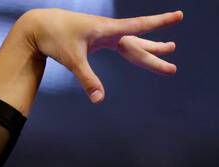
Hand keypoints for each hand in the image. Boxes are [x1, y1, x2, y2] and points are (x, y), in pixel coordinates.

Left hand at [19, 8, 182, 103]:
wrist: (39, 26)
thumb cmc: (56, 39)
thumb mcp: (73, 60)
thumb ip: (88, 80)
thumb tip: (99, 100)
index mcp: (108, 30)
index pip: (140, 26)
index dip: (160, 22)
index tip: (179, 15)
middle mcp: (109, 31)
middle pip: (138, 44)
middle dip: (156, 52)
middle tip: (174, 58)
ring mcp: (104, 35)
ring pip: (132, 43)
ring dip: (150, 48)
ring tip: (170, 47)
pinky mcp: (96, 40)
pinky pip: (120, 45)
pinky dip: (132, 49)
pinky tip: (137, 51)